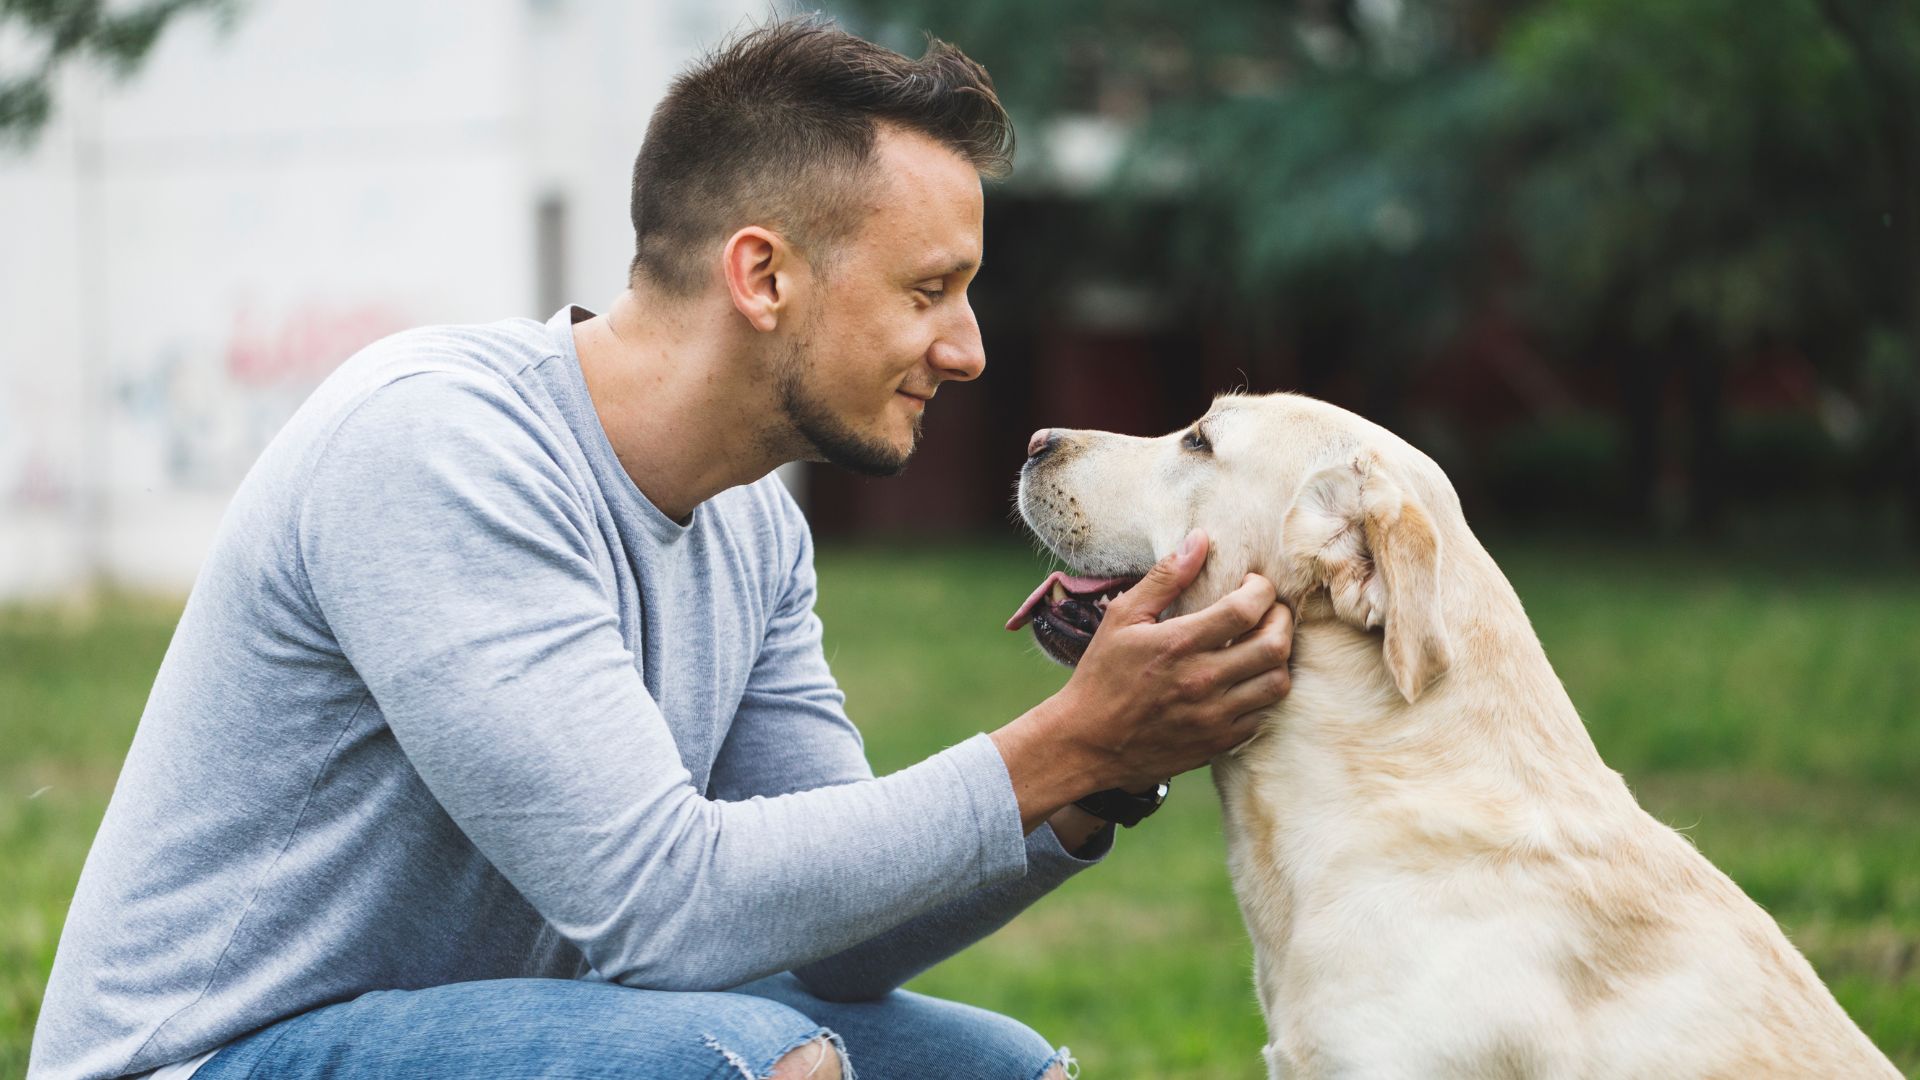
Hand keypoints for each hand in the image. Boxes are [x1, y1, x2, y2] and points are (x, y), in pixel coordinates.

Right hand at [1059, 527, 1293, 789]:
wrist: (1087, 743)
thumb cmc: (1102, 675)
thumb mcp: (1123, 618)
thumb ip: (1165, 578)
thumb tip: (1200, 540)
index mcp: (1178, 643)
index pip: (1246, 608)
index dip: (1261, 590)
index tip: (1253, 585)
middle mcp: (1202, 680)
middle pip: (1274, 645)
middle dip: (1281, 620)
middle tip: (1270, 611)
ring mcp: (1213, 716)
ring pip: (1277, 683)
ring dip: (1279, 658)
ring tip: (1263, 645)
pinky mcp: (1217, 742)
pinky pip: (1262, 715)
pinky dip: (1262, 694)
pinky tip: (1247, 680)